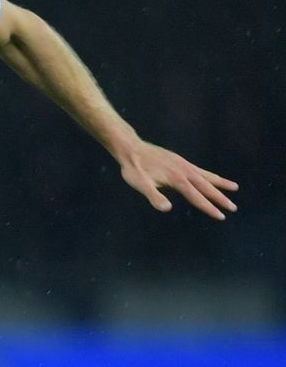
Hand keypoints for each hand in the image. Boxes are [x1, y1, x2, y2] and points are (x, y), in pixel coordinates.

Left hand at [115, 140, 238, 218]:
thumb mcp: (140, 184)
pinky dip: (210, 175)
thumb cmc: (133, 169)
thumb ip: (153, 196)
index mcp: (177, 179)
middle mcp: (184, 171)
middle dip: (220, 198)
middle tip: (233, 208)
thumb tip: (166, 208)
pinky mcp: (181, 161)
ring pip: (207, 176)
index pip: (196, 197)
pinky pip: (200, 170)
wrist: (131, 149)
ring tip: (235, 188)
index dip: (208, 207)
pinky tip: (213, 178)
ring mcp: (184, 165)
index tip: (221, 216)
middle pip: (206, 187)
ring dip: (221, 184)